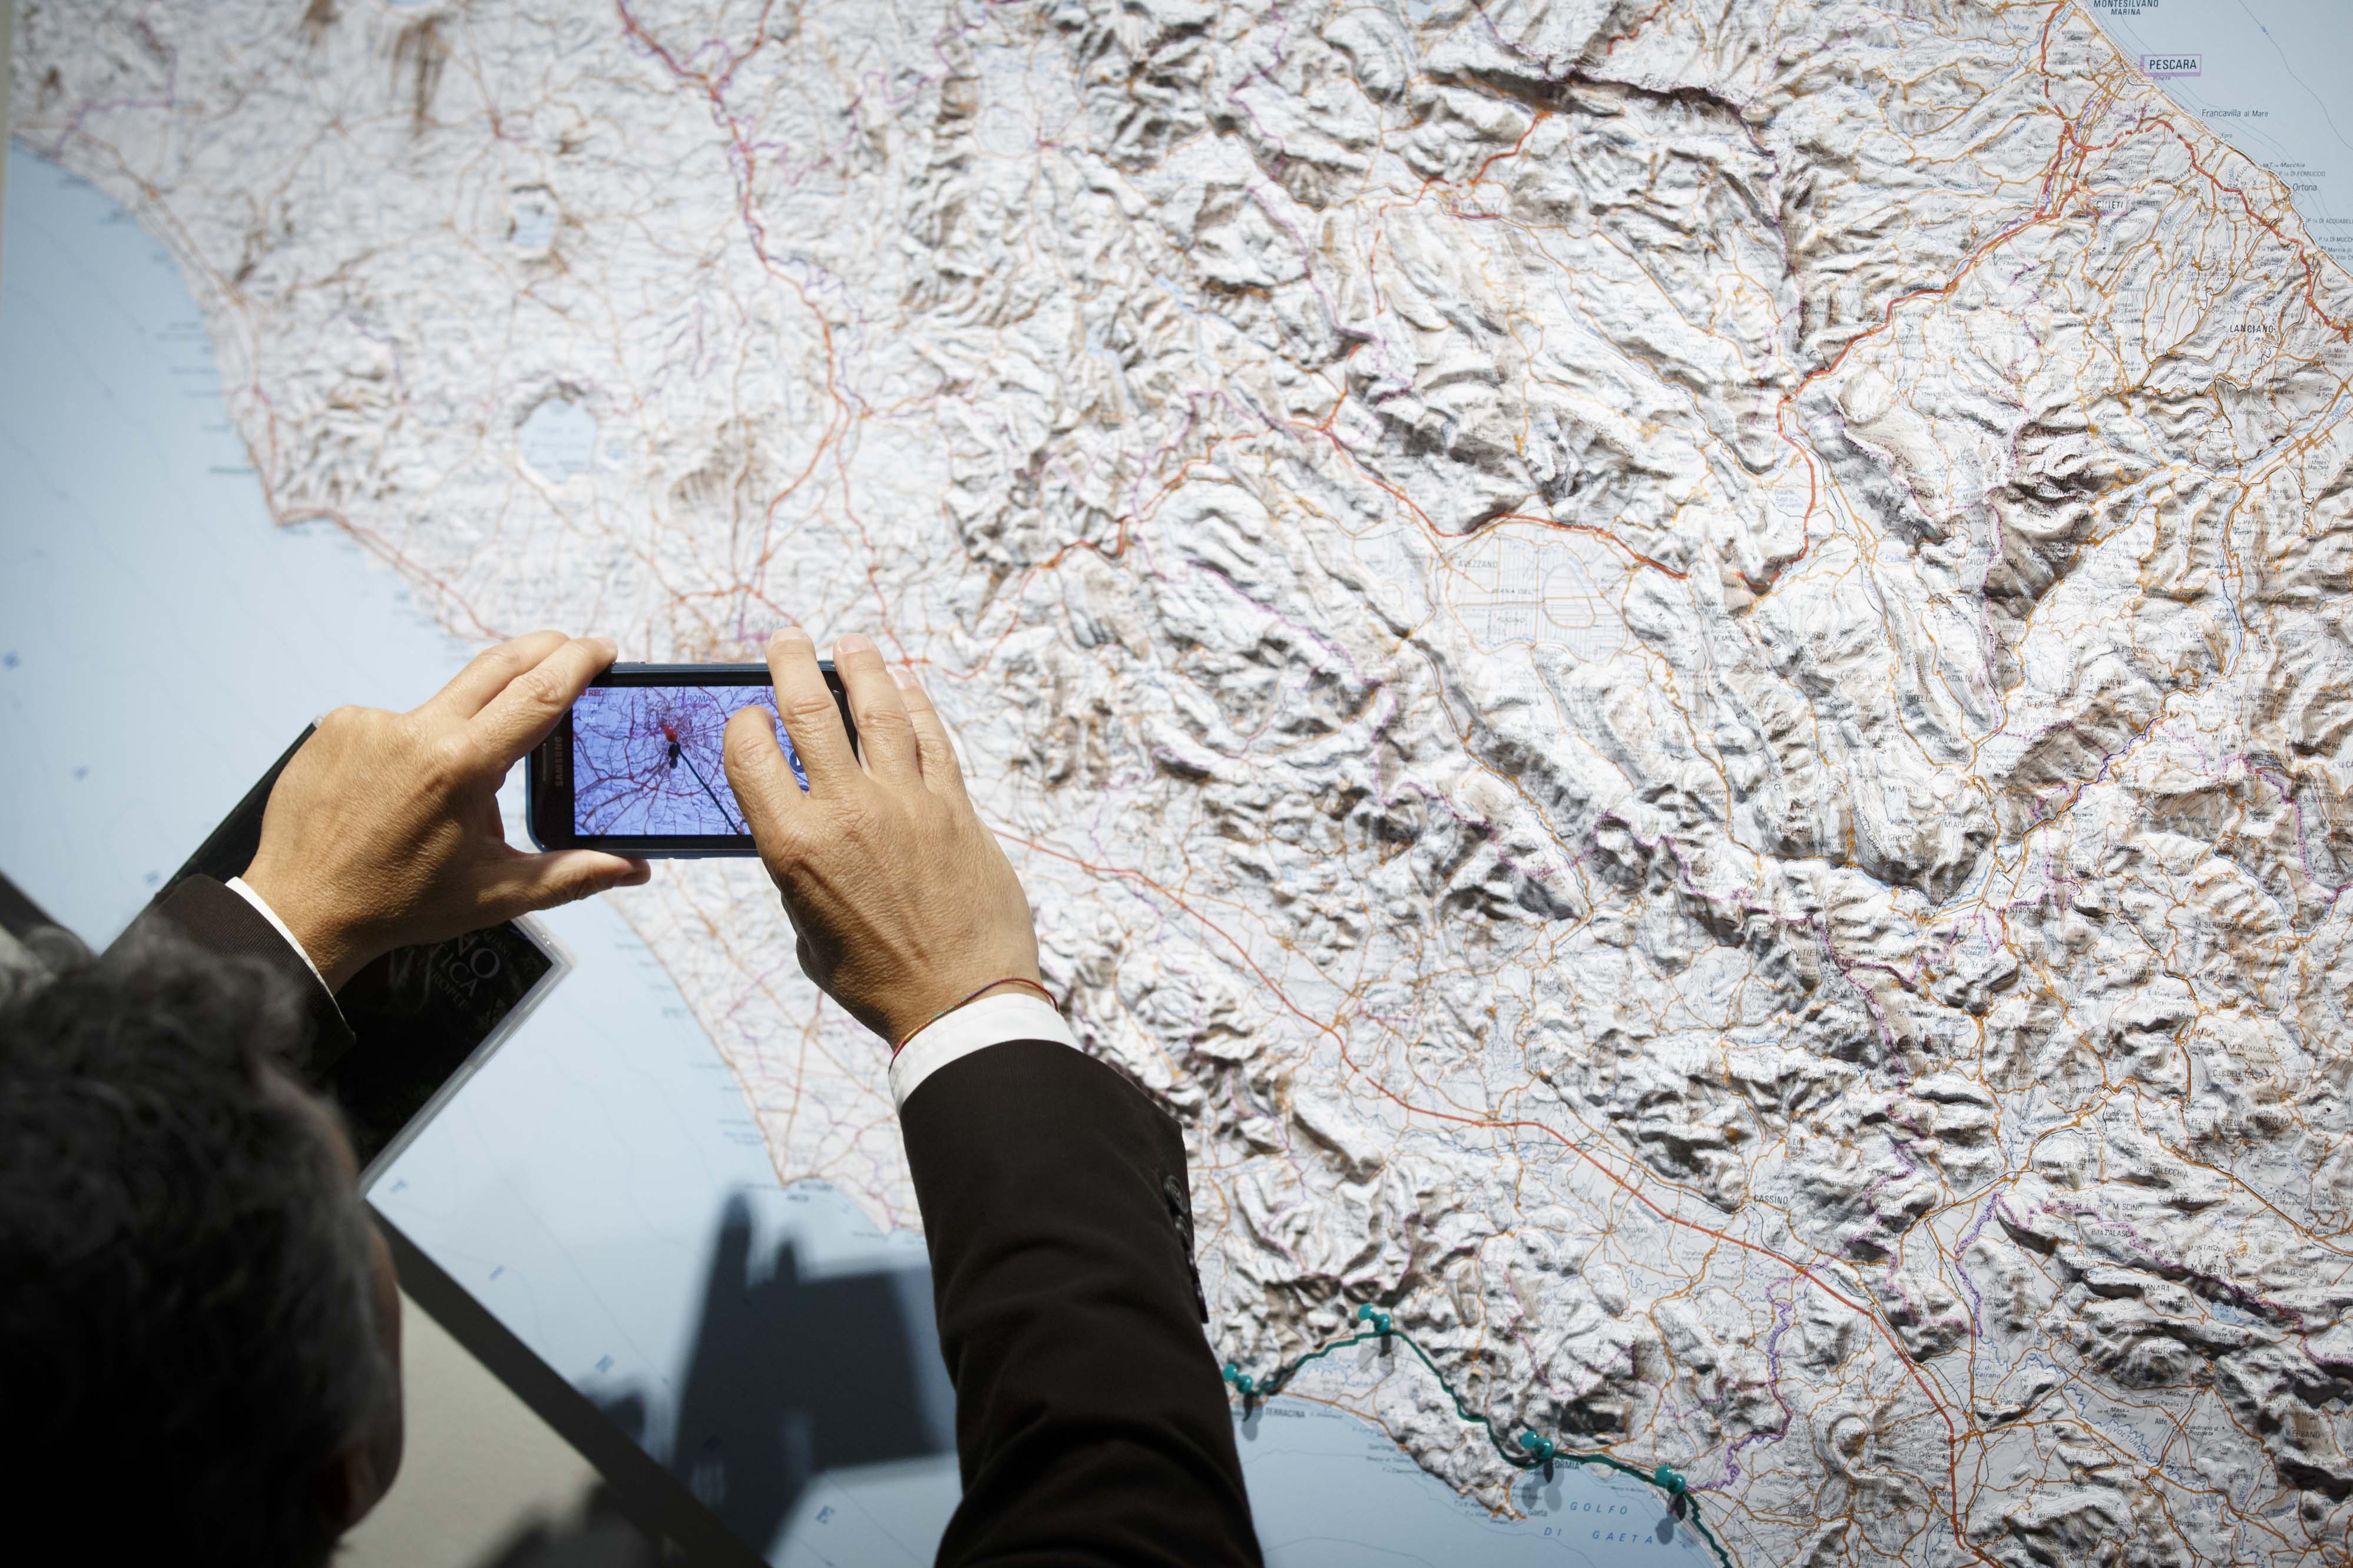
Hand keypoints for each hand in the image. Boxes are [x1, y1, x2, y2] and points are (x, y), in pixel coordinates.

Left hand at [243, 632, 652, 988]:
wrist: (300, 912)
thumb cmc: (395, 905)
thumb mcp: (496, 893)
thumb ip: (573, 875)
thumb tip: (632, 867)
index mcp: (460, 768)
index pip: (537, 694)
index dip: (577, 664)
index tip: (600, 650)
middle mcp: (414, 733)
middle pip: (497, 667)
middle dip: (542, 652)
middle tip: (570, 654)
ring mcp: (370, 723)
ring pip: (444, 706)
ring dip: (466, 731)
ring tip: (448, 797)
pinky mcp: (338, 725)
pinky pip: (396, 723)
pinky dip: (414, 748)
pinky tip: (401, 793)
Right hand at [722, 629, 1040, 1044]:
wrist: (959, 1001)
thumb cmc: (877, 982)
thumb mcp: (809, 934)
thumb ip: (799, 876)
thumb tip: (805, 840)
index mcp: (793, 844)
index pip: (750, 749)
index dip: (744, 721)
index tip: (750, 715)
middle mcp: (845, 811)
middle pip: (809, 708)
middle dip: (791, 662)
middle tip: (787, 640)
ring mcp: (906, 802)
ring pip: (878, 707)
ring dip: (860, 665)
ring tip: (850, 644)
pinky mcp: (955, 806)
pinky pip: (932, 738)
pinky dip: (916, 705)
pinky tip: (907, 687)